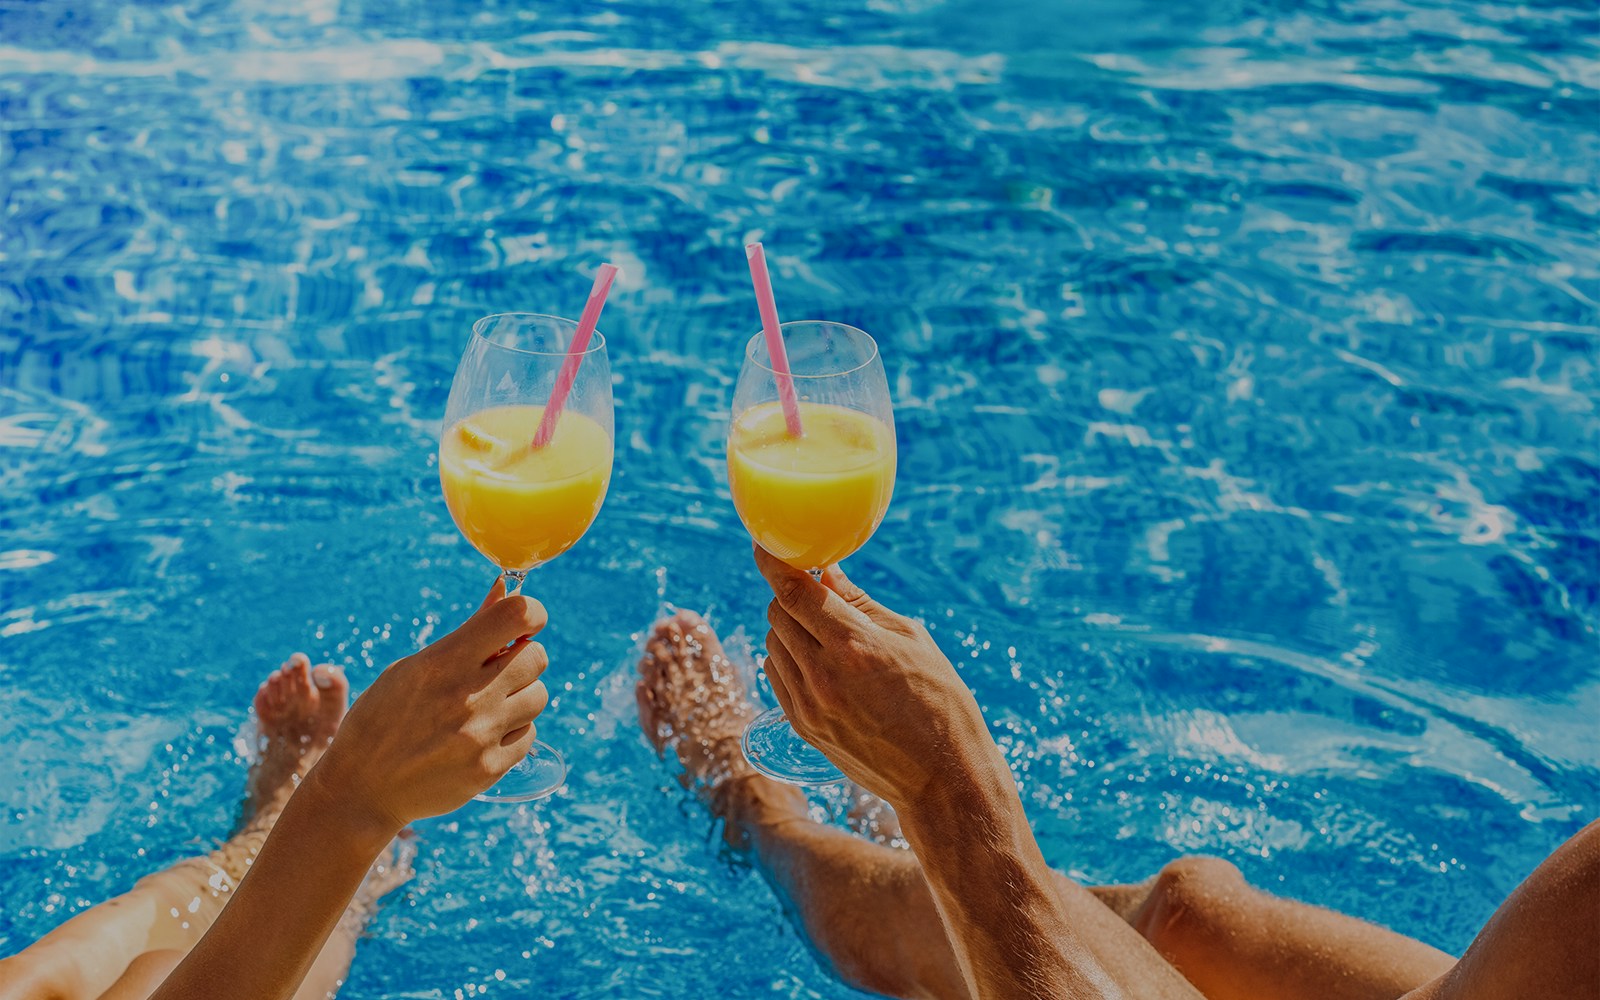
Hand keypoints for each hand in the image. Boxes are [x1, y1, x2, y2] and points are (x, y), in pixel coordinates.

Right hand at [309, 577, 549, 833]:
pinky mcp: (489, 769)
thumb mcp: (414, 667)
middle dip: (523, 658)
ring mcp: (480, 736)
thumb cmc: (384, 717)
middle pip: (537, 657)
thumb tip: (507, 588)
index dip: (530, 613)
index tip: (524, 622)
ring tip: (486, 707)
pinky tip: (481, 737)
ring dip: (520, 696)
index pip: (516, 616)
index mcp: (442, 662)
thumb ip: (470, 630)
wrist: (361, 789)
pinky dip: (511, 732)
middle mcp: (466, 696)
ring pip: (539, 696)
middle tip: (497, 671)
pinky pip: (528, 734)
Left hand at [753, 545, 992, 806]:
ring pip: (772, 644)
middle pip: (778, 614)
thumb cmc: (941, 702)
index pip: (794, 592)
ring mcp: (808, 705)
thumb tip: (828, 572)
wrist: (942, 780)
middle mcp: (823, 675)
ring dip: (789, 627)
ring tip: (825, 634)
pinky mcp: (802, 727)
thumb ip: (862, 603)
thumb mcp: (912, 640)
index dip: (773, 563)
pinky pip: (776, 675)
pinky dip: (788, 658)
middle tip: (817, 594)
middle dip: (792, 595)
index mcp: (854, 646)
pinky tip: (817, 661)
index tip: (765, 545)